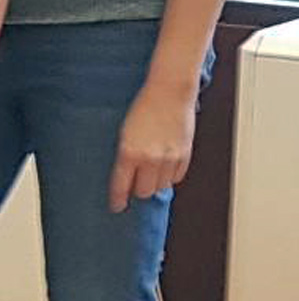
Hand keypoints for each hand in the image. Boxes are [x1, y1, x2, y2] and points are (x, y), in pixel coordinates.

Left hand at [110, 81, 195, 212]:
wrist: (168, 93)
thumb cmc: (143, 108)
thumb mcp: (124, 132)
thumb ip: (125, 155)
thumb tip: (126, 177)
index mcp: (129, 151)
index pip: (121, 185)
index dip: (118, 199)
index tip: (116, 207)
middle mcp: (150, 158)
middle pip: (143, 191)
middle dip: (137, 190)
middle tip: (134, 184)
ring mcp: (169, 158)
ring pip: (161, 186)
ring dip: (154, 183)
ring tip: (150, 172)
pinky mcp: (184, 156)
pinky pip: (176, 178)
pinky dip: (169, 176)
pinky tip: (163, 166)